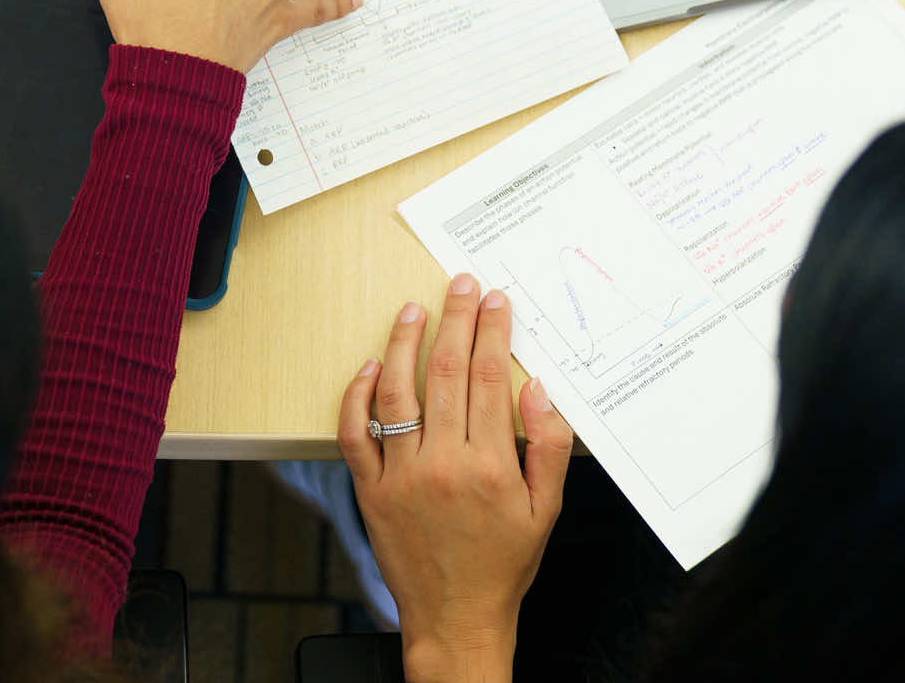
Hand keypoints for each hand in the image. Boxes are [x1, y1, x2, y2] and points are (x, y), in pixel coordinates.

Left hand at [338, 277, 572, 682]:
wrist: (456, 619)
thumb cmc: (504, 564)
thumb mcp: (546, 509)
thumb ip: (550, 446)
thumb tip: (539, 388)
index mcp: (490, 466)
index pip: (489, 378)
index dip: (491, 331)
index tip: (494, 299)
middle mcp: (442, 464)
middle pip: (445, 373)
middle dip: (454, 320)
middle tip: (460, 285)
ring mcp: (400, 476)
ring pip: (396, 394)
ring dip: (404, 343)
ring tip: (413, 309)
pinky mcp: (370, 490)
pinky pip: (355, 434)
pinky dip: (358, 396)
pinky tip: (371, 367)